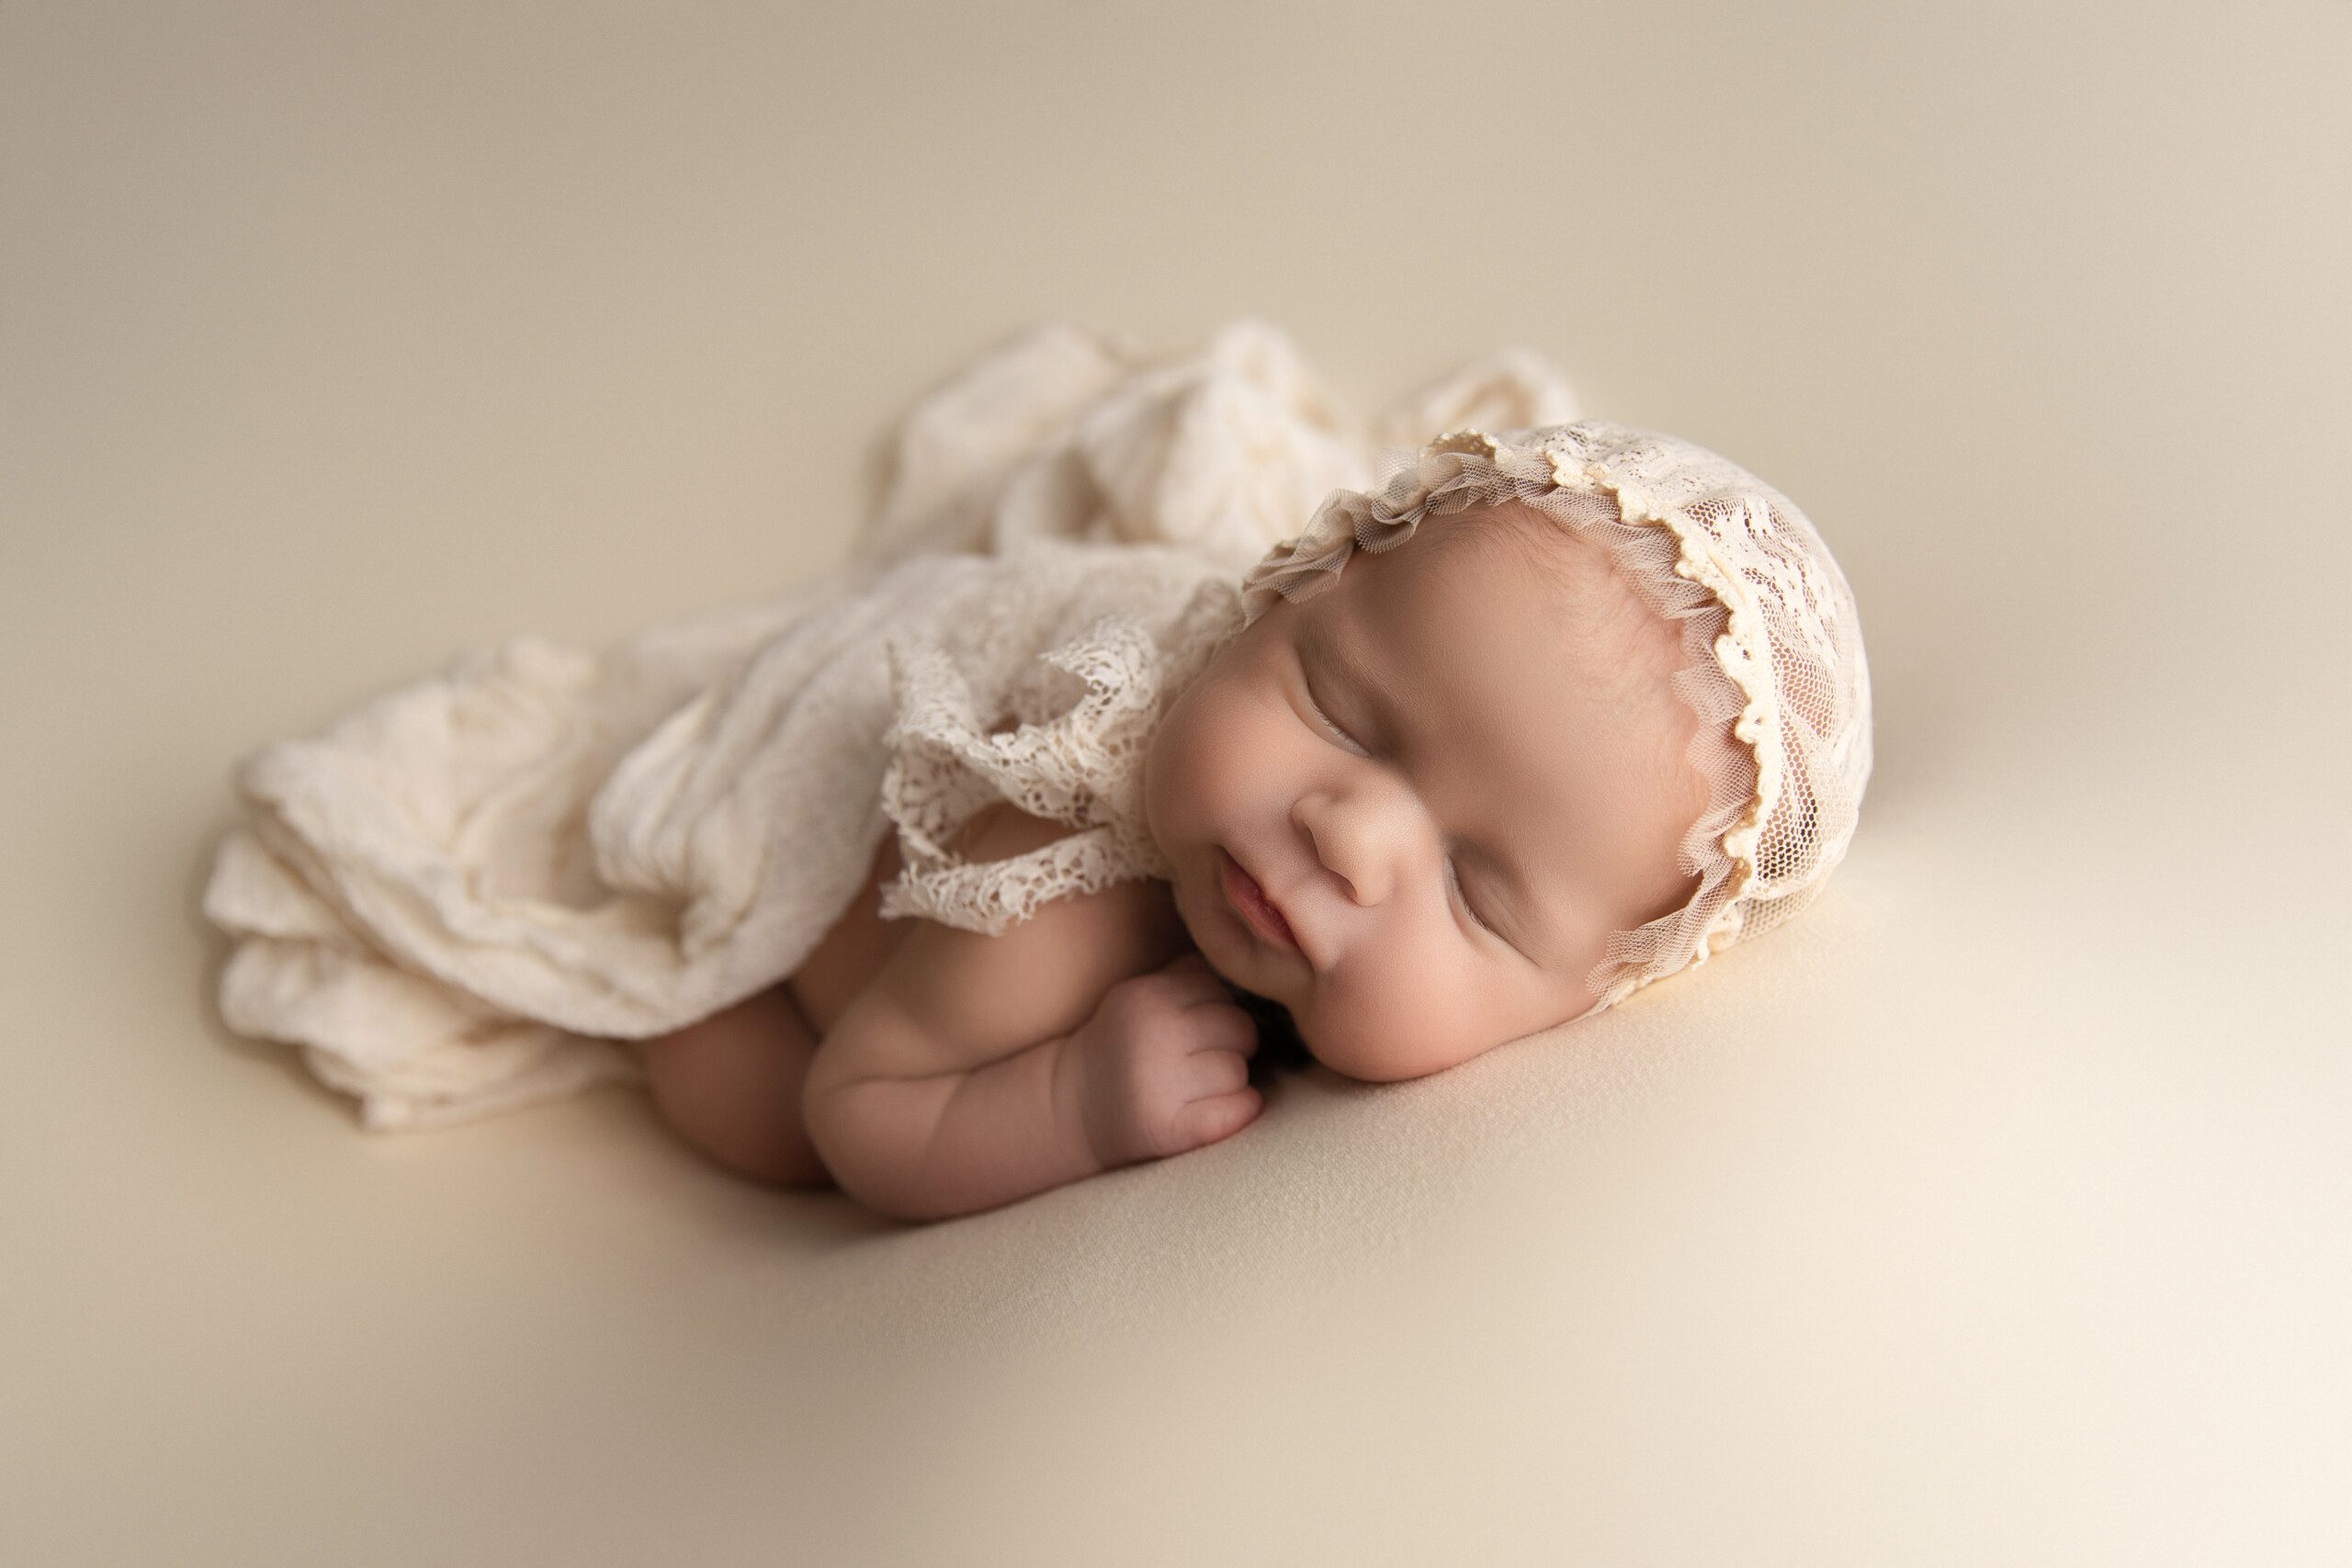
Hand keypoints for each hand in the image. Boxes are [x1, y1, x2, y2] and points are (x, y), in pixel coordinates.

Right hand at [1065, 952, 1263, 1168]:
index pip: (1221, 990)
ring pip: (1238, 1071)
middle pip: (1240, 1029)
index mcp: (1146, 997)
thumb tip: (1242, 962)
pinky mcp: (1169, 1127)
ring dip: (1232, 1081)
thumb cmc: (1120, 1048)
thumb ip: (1184, 976)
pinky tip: (1222, 1108)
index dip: (1220, 1010)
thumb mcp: (1138, 997)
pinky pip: (1238, 1110)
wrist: (1071, 1109)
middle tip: (1209, 1059)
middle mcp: (1152, 1036)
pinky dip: (1241, 1109)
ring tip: (1203, 1086)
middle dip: (1234, 1045)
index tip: (1202, 1029)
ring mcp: (1160, 1084)